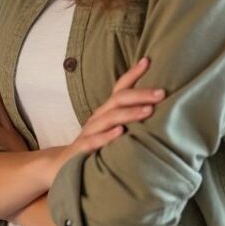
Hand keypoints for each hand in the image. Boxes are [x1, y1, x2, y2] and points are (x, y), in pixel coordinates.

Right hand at [43, 57, 163, 179]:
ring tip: (148, 110)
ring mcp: (89, 131)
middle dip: (140, 94)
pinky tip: (121, 132)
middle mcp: (98, 117)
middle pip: (118, 100)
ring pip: (109, 118)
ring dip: (130, 113)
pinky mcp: (81, 149)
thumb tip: (157, 108)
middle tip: (161, 93)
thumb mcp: (112, 129)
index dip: (133, 74)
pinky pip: (94, 141)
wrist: (63, 165)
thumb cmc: (96, 146)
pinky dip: (107, 136)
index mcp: (106, 111)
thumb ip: (129, 119)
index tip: (148, 60)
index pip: (120, 88)